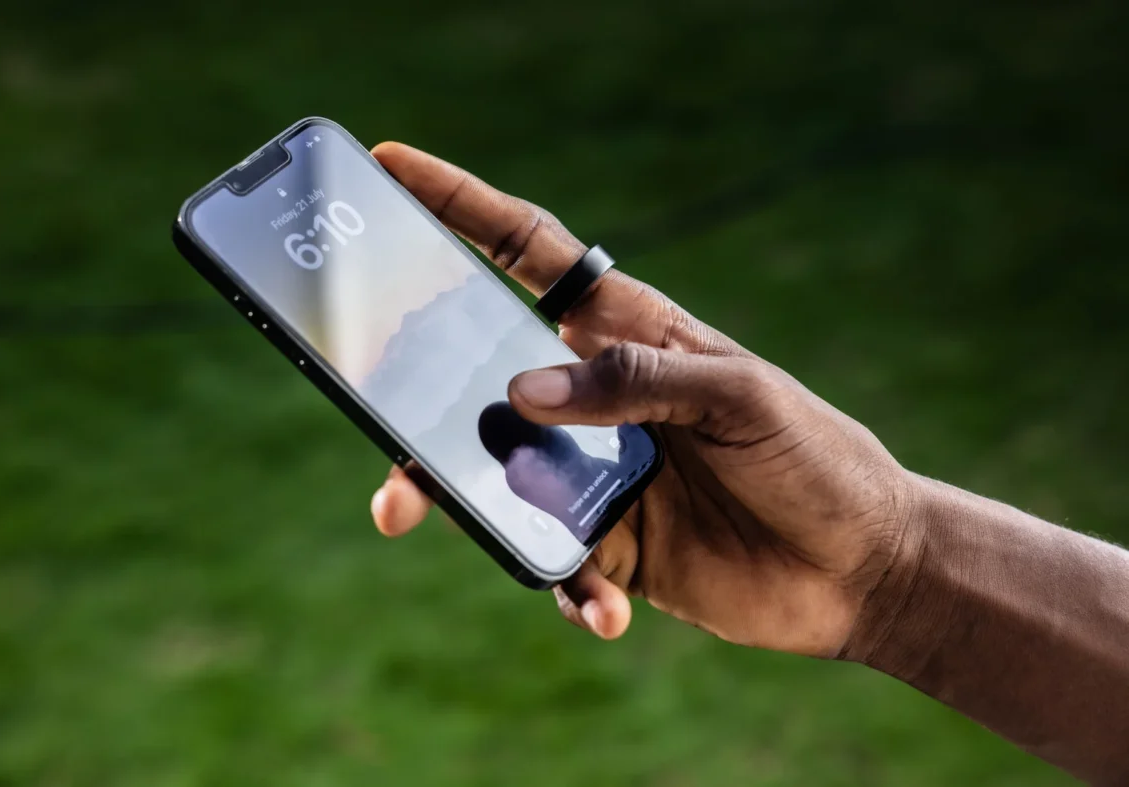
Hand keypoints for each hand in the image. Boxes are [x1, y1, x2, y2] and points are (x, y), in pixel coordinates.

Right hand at [368, 142, 917, 656]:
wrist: (863, 567)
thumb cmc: (816, 457)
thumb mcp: (739, 396)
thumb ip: (636, 382)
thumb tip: (522, 389)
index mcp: (624, 331)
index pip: (524, 253)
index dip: (458, 206)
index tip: (389, 166)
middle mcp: (593, 395)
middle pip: (474, 370)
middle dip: (409, 378)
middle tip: (361, 395)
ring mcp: (591, 470)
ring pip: (488, 470)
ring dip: (445, 491)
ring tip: (406, 512)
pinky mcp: (604, 543)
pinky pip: (551, 561)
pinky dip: (565, 589)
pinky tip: (608, 613)